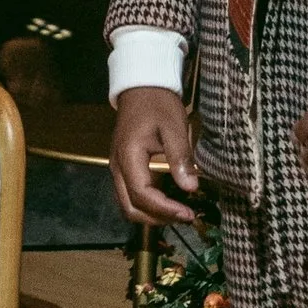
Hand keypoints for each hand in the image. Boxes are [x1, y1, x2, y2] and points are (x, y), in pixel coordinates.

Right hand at [110, 86, 198, 228]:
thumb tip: (190, 187)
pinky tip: (169, 201)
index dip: (165, 209)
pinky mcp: (124, 169)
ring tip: (179, 212)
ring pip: (129, 206)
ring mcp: (118, 169)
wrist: (141, 89)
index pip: (142, 195)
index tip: (188, 213)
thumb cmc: (158, 104)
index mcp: (128, 156)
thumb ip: (180, 157)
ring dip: (153, 215)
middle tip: (185, 216)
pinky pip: (131, 196)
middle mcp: (117, 167)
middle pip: (130, 208)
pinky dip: (149, 206)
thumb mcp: (174, 126)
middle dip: (158, 219)